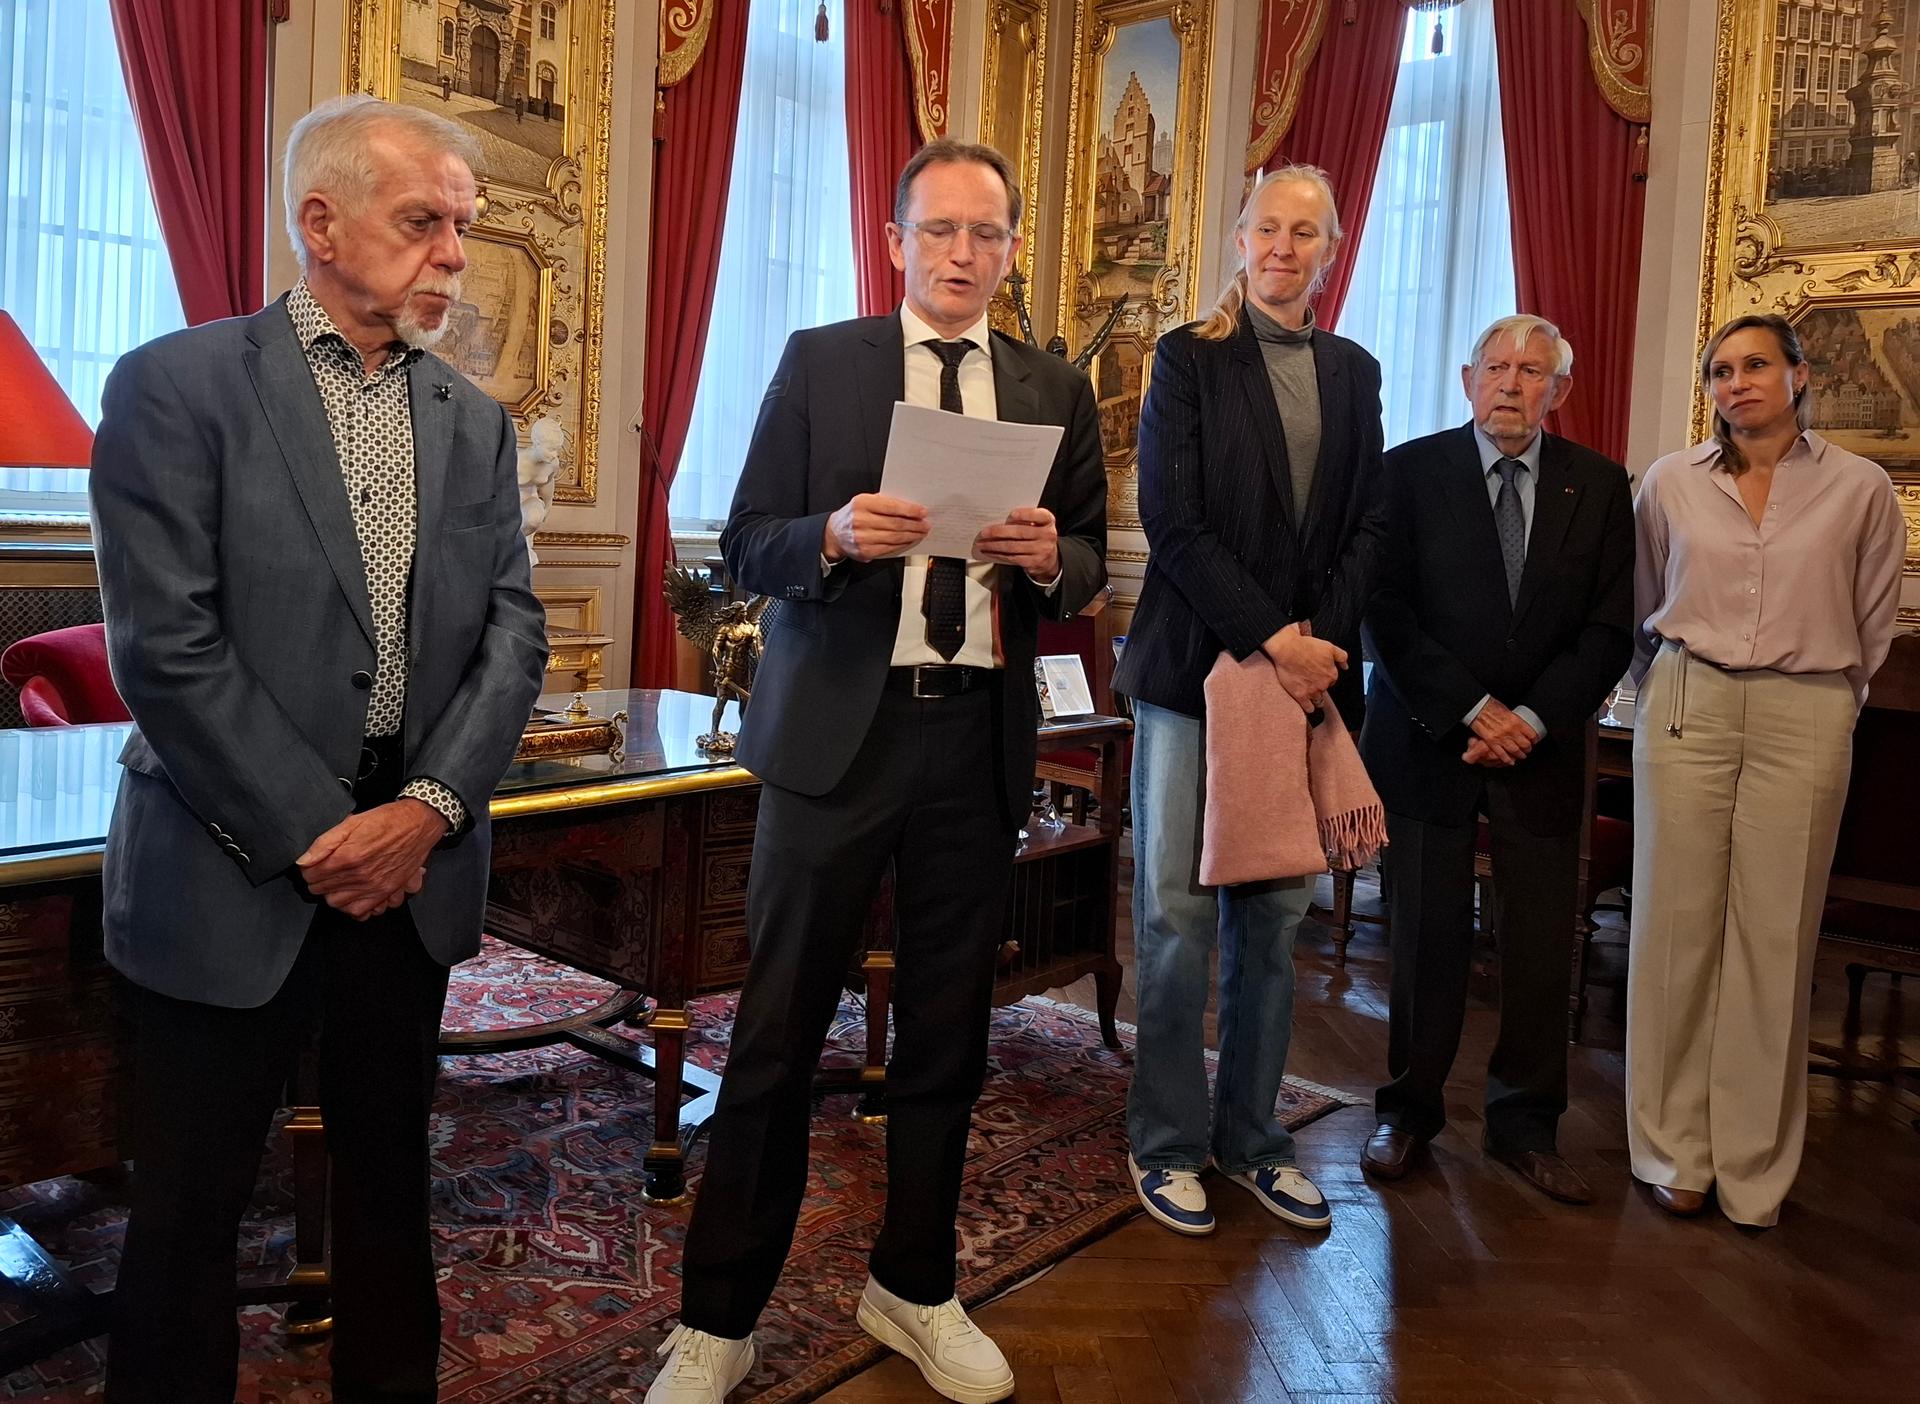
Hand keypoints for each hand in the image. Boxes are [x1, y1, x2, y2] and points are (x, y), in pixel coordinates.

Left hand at [296, 799, 447, 920]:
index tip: (313, 863)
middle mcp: (360, 875)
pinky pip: (360, 912)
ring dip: (332, 893)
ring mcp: (373, 886)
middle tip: (325, 870)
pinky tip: (352, 894)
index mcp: (348, 856)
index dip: (308, 867)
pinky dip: (351, 906)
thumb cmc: (388, 821)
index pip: (310, 874)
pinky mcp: (386, 892)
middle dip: (318, 880)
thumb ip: (324, 842)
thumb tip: (304, 860)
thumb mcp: (351, 823)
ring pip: (336, 903)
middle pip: (321, 890)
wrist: (419, 824)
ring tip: (338, 881)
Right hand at [823, 494, 928, 561]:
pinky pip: (889, 548)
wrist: (835, 534)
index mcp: (862, 503)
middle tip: (926, 524)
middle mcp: (861, 520)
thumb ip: (883, 502)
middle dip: (914, 524)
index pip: (891, 507)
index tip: (922, 511)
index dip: (910, 510)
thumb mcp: (864, 502)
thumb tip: (909, 506)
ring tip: (921, 532)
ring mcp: (862, 538)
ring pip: (894, 537)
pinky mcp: (865, 551)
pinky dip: (902, 544)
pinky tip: (909, 540)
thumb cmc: (854, 515)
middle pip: (895, 523)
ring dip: (911, 535)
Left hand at [974, 506, 1059, 580]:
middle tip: (984, 533)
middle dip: (999, 532)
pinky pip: (1013, 557)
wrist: (1050, 558)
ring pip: (1013, 547)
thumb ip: (1025, 519)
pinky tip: (990, 552)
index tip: (1011, 514)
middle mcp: (1048, 535)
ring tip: (982, 544)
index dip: (1025, 514)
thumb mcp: (1037, 524)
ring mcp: (1042, 550)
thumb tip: (998, 519)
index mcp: (1048, 520)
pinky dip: (999, 554)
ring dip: (994, 545)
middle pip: (1020, 532)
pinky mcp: (1034, 562)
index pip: (1039, 515)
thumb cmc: (1037, 535)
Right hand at [1261, 622, 1347, 712]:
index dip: (1325, 677)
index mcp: (1331, 673)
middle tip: (1311, 680)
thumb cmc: (1305, 645)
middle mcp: (1323, 684)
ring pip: (1319, 701)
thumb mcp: (1329, 647)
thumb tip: (1345, 666)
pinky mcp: (1300, 695)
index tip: (1319, 674)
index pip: (1332, 680)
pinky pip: (1309, 708)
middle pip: (1325, 690)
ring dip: (1316, 699)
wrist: (1287, 649)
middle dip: (1320, 686)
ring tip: (1310, 694)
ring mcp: (1312, 691)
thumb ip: (1341, 656)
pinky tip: (1306, 704)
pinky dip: (1309, 707)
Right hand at [1466, 698, 1538, 765]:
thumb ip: (1514, 720)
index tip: (1534, 740)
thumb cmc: (1490, 706)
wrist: (1477, 708)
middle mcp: (1510, 731)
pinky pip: (1501, 754)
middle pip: (1525, 745)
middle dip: (1528, 749)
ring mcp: (1500, 737)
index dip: (1534, 739)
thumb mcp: (1508, 710)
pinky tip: (1510, 761)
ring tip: (1521, 756)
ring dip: (1519, 755)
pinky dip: (1507, 759)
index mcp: (1516, 721)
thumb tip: (1519, 726)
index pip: (1531, 734)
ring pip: (1515, 751)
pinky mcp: (1491, 742)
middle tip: (1528, 749)